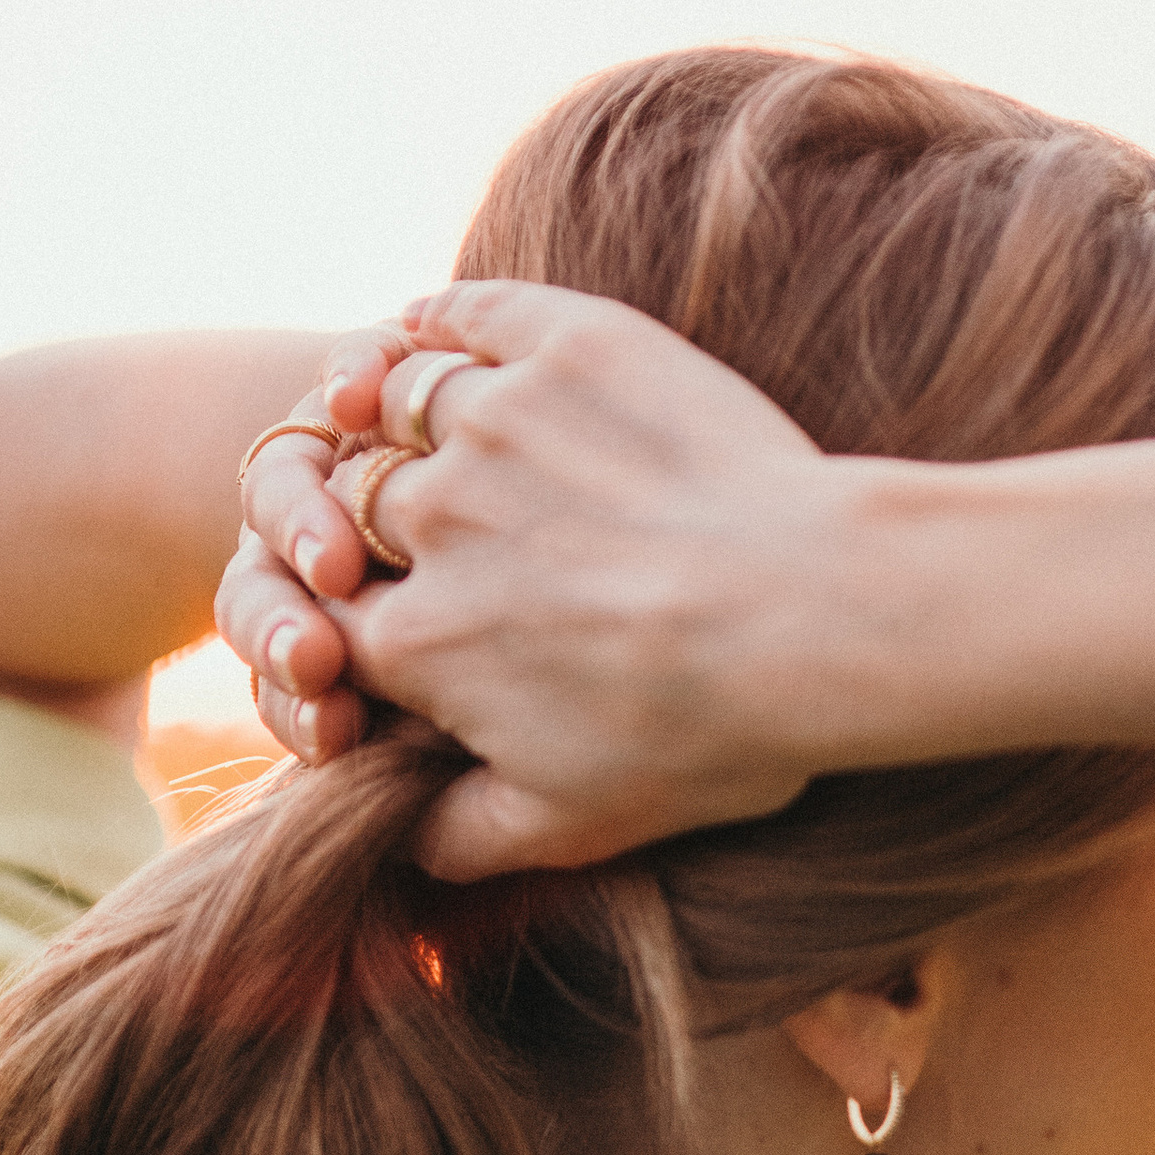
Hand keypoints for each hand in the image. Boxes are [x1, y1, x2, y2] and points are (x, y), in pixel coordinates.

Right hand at [216, 282, 844, 877]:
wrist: (821, 612)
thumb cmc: (709, 733)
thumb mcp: (574, 827)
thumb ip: (461, 837)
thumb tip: (399, 842)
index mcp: (413, 643)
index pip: (334, 621)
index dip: (355, 626)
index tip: (402, 628)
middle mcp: (428, 521)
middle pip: (357, 507)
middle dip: (371, 523)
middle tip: (432, 531)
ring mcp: (494, 420)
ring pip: (398, 404)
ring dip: (397, 418)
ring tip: (447, 440)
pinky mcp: (567, 343)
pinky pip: (464, 313)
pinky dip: (436, 320)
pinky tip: (429, 325)